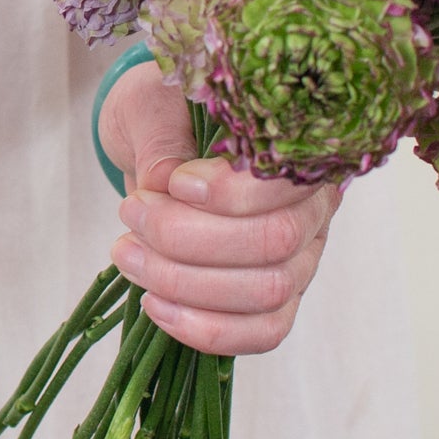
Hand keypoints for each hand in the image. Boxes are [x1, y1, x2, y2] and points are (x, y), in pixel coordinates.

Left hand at [97, 63, 340, 355]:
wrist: (156, 137)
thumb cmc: (163, 113)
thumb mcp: (153, 105)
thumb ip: (162, 138)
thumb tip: (165, 183)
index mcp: (295, 150)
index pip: (289, 182)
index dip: (232, 193)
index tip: (173, 183)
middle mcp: (312, 208)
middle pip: (276, 242)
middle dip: (190, 239)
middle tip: (131, 214)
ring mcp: (300, 259)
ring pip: (268, 293)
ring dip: (185, 283)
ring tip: (127, 253)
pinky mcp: (274, 301)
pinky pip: (263, 333)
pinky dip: (205, 329)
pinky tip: (154, 304)